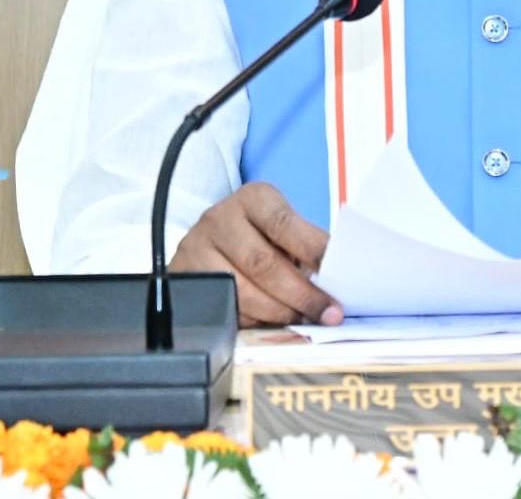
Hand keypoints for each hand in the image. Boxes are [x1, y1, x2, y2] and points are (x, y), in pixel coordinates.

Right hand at [172, 182, 340, 327]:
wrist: (212, 242)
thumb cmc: (260, 237)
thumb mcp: (283, 231)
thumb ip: (306, 248)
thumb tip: (336, 279)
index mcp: (253, 199)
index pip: (283, 223)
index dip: (311, 250)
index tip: (336, 273)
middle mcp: (220, 218)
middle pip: (262, 262)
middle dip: (299, 293)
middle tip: (326, 312)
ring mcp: (196, 248)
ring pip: (241, 290)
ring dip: (277, 311)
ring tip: (301, 319)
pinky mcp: (185, 277)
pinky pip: (222, 307)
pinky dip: (251, 320)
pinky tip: (270, 322)